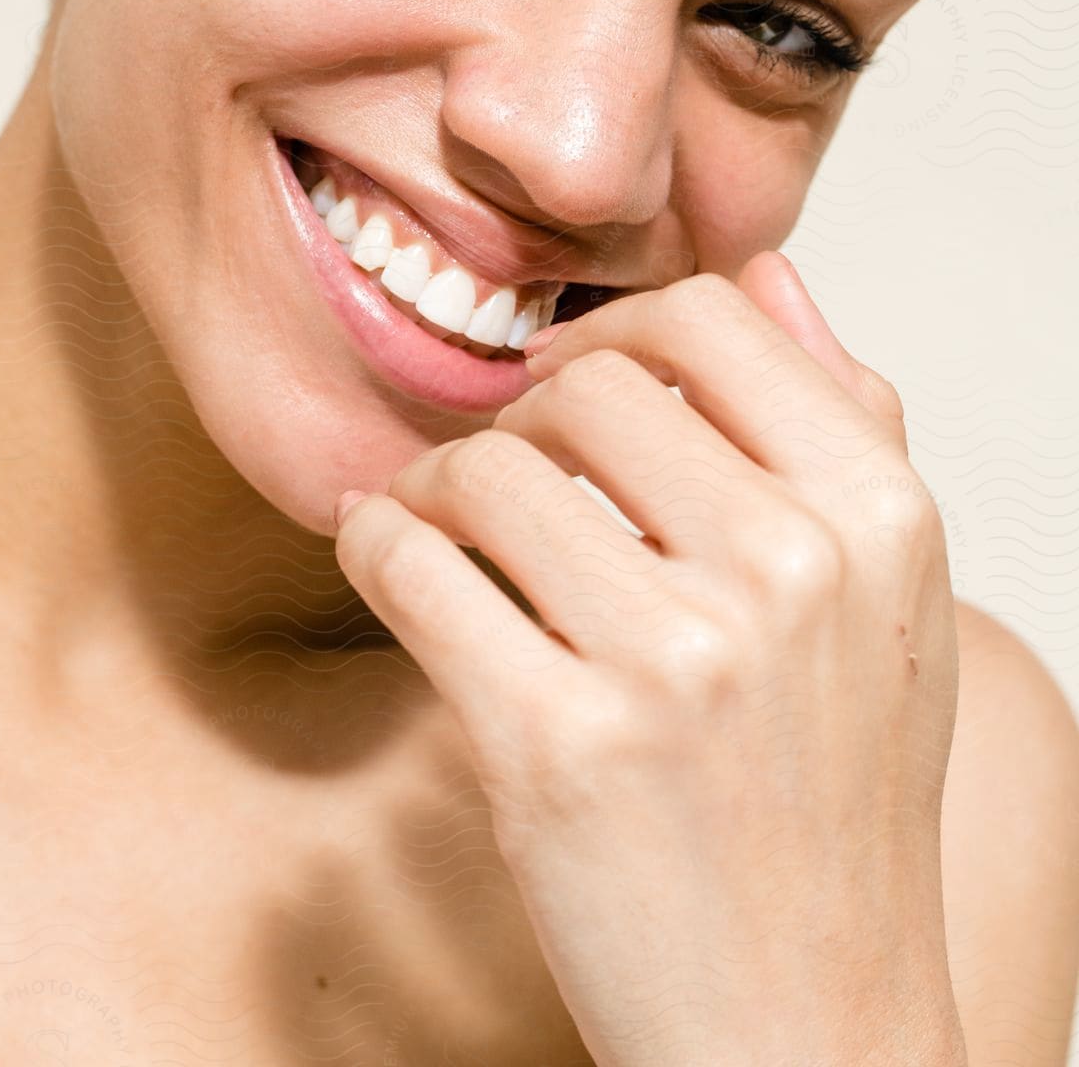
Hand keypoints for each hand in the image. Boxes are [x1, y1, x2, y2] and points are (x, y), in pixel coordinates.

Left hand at [332, 253, 967, 1066]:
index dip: (611, 329)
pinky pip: (408, 565)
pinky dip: (376, 548)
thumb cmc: (835, 801)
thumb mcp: (889, 603)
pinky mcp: (556, 742)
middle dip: (515, 420)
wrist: (805, 1021)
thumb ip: (845, 421)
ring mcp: (673, 658)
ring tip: (444, 535)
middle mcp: (789, 569)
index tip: (564, 375)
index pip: (711, 316)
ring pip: (481, 469)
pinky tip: (394, 566)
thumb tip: (768, 273)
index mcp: (878, 515)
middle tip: (494, 476)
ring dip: (435, 490)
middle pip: (577, 387)